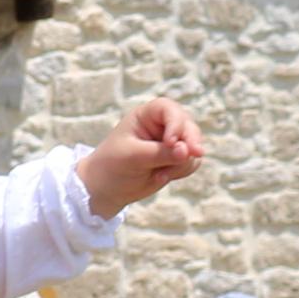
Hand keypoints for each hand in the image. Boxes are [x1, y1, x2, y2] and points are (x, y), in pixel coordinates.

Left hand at [75, 98, 206, 217]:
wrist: (106, 188)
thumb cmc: (112, 166)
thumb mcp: (133, 157)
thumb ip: (161, 153)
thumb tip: (187, 151)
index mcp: (145, 115)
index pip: (168, 108)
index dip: (175, 122)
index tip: (170, 142)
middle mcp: (161, 125)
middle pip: (187, 126)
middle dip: (190, 142)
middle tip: (191, 156)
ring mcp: (171, 142)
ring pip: (193, 146)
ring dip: (182, 162)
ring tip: (159, 175)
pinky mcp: (176, 159)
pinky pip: (191, 162)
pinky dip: (181, 171)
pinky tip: (160, 178)